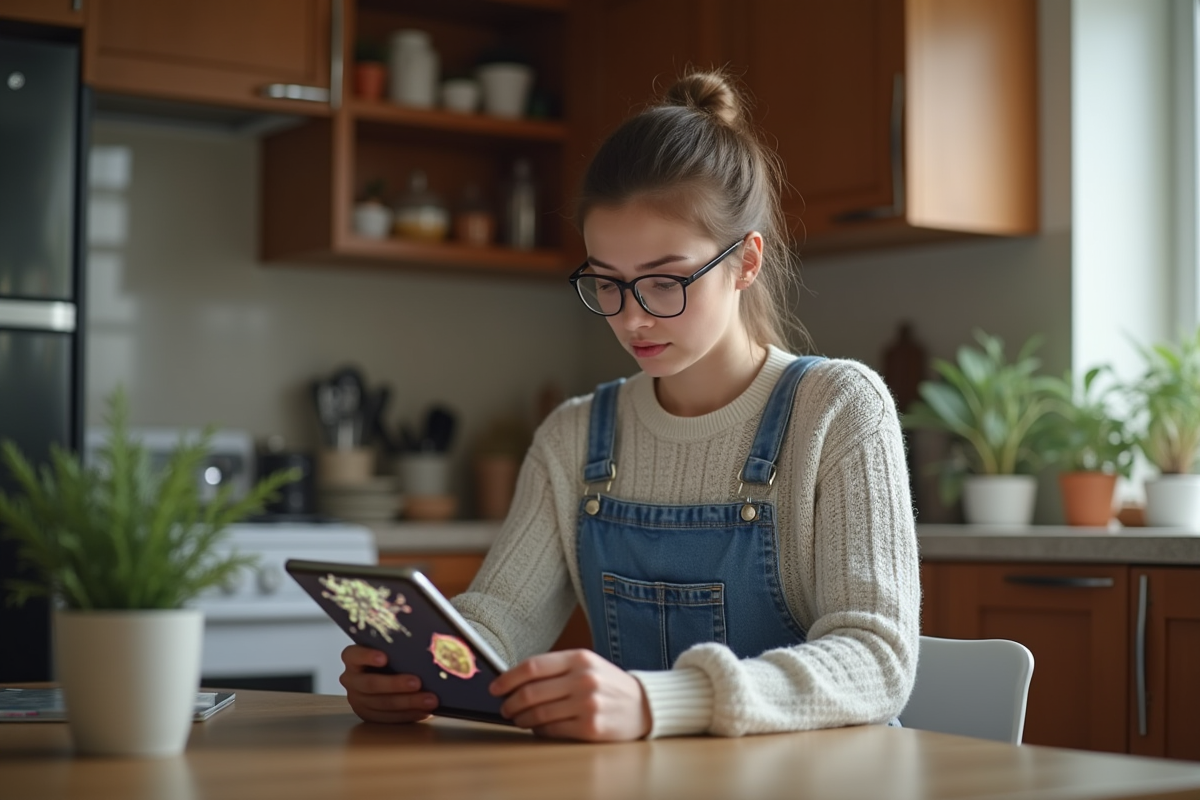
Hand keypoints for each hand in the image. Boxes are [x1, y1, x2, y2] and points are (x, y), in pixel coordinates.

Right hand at [340, 645, 437, 723]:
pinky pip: (387, 718)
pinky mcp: (367, 714)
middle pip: (370, 684)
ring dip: (408, 702)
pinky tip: (424, 711)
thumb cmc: (392, 656)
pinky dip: (407, 715)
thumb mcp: (391, 648)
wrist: (386, 674)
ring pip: (381, 703)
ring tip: (429, 700)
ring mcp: (357, 698)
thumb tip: (432, 640)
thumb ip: (399, 645)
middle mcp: (351, 679)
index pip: (353, 655)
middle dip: (395, 684)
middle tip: (417, 682)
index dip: (367, 656)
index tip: (385, 657)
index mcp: (352, 658)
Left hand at [489, 649, 651, 741]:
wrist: (644, 705)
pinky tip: (537, 728)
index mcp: (579, 658)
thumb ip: (557, 669)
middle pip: (531, 692)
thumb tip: (516, 680)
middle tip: (505, 707)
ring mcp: (588, 704)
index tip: (496, 687)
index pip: (532, 666)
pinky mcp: (591, 727)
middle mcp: (583, 679)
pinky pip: (553, 730)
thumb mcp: (587, 665)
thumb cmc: (609, 684)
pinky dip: (539, 730)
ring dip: (522, 719)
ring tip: (518, 719)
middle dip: (511, 702)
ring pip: (539, 713)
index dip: (508, 678)